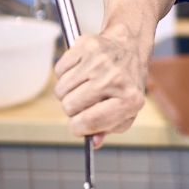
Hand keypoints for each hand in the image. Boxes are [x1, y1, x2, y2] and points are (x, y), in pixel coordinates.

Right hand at [53, 29, 147, 146]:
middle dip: (72, 109)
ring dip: (67, 92)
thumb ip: (109, 128)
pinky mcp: (86, 46)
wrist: (129, 47)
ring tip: (83, 85)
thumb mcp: (127, 110)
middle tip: (84, 101)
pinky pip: (58, 70)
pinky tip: (80, 71)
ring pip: (61, 90)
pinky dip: (64, 74)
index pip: (91, 122)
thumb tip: (93, 142)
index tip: (77, 126)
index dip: (78, 128)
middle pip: (70, 107)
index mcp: (130, 99)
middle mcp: (115, 79)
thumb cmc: (125, 84)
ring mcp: (100, 62)